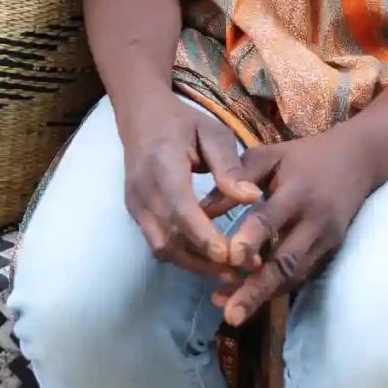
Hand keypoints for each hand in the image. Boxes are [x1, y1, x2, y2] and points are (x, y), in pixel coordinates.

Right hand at [118, 94, 262, 277]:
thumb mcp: (212, 133)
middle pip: (170, 237)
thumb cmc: (182, 122)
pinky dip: (182, 256)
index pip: (180, 208)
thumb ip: (229, 167)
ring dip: (194, 264)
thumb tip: (252, 198)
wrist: (141, 116)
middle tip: (241, 269)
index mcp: (163, 164)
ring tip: (229, 271)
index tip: (229, 254)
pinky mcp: (135, 214)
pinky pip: (158, 244)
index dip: (203, 235)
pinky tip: (208, 259)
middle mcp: (143, 190)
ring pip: (162, 248)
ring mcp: (135, 204)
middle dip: (204, 259)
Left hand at [201, 124, 377, 324]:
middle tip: (230, 315)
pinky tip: (250, 297)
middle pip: (286, 262)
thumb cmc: (304, 156)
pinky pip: (301, 275)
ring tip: (232, 312)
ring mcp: (325, 241)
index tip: (231, 257)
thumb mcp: (270, 156)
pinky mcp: (329, 253)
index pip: (272, 218)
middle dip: (257, 290)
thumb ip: (237, 178)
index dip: (252, 238)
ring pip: (294, 276)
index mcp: (298, 192)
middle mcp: (314, 221)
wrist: (357, 161)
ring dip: (263, 295)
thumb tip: (202, 208)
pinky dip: (276, 288)